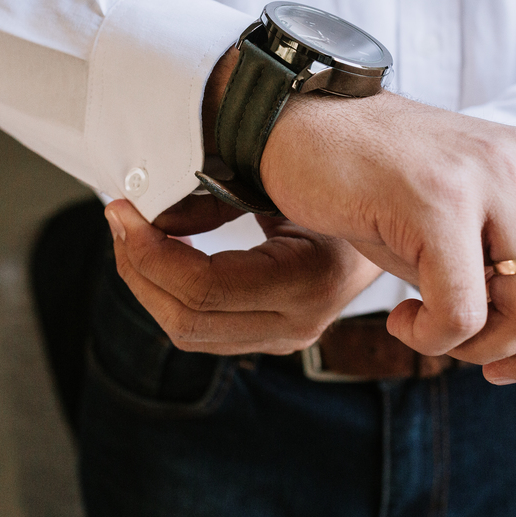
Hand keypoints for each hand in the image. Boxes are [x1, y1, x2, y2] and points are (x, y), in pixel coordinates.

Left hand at [104, 199, 382, 355]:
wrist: (399, 219)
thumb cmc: (344, 185)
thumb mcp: (286, 178)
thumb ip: (220, 192)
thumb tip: (153, 207)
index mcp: (309, 281)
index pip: (204, 288)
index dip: (149, 253)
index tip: (123, 211)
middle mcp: (300, 323)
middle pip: (187, 321)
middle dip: (138, 269)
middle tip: (117, 218)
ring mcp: (289, 338)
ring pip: (189, 333)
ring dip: (147, 283)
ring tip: (130, 235)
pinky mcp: (274, 338)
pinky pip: (204, 330)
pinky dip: (169, 294)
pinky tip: (158, 257)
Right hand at [258, 91, 515, 386]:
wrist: (307, 132)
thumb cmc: (391, 197)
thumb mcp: (476, 253)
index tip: (512, 356)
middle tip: (487, 365)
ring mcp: (494, 177)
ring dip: (480, 349)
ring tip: (431, 327)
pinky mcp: (439, 198)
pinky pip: (464, 311)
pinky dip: (432, 338)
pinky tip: (400, 318)